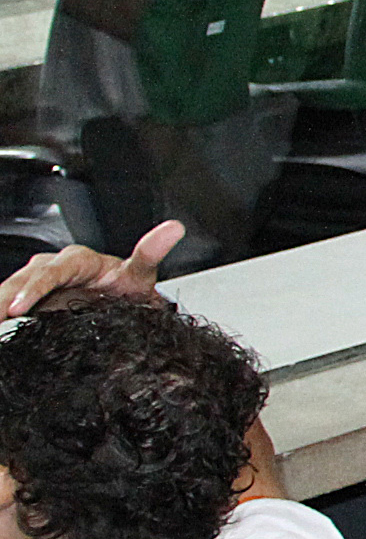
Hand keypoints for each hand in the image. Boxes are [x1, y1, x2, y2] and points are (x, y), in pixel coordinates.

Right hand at [0, 218, 183, 316]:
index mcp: (77, 260)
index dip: (34, 289)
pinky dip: (1, 311)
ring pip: (10, 291)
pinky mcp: (30, 299)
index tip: (20, 307)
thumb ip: (151, 252)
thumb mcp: (140, 274)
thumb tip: (174, 228)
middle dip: (5, 300)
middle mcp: (53, 268)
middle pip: (23, 282)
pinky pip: (9, 302)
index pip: (51, 272)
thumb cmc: (128, 286)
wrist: (124, 302)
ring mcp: (38, 283)